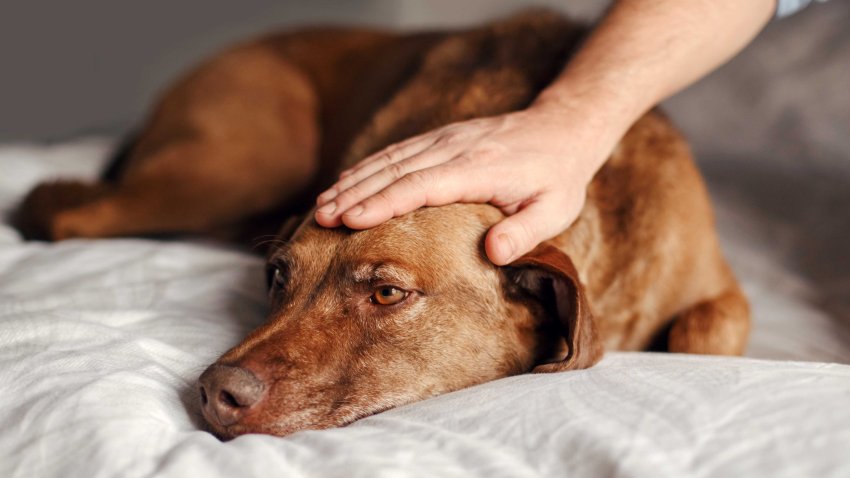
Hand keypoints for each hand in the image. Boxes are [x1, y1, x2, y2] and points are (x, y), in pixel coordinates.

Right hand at [314, 103, 606, 264]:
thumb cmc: (558, 177)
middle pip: (394, 171)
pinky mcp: (441, 137)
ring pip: (390, 159)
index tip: (350, 220)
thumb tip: (493, 254)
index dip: (383, 203)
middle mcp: (454, 149)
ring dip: (354, 181)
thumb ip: (525, 232)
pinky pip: (398, 151)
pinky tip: (347, 182)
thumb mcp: (555, 210)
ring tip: (323, 205)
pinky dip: (369, 167)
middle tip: (321, 218)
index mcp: (478, 169)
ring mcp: (445, 139)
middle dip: (354, 194)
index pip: (420, 186)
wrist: (562, 128)